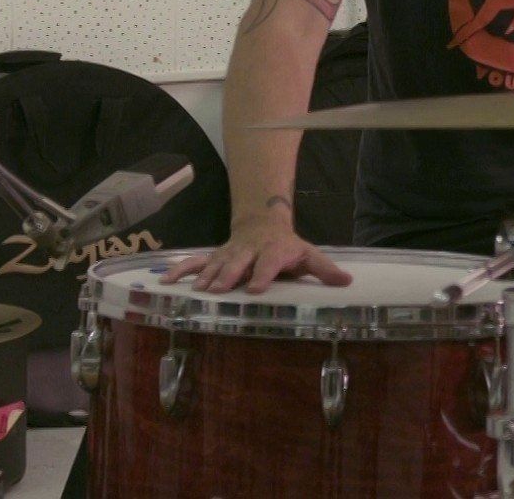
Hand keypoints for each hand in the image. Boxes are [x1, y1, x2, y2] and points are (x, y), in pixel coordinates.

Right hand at [158, 215, 351, 292]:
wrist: (264, 222)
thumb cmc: (288, 246)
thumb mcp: (308, 254)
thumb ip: (324, 269)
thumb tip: (348, 281)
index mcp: (273, 251)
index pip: (269, 262)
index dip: (262, 274)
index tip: (255, 289)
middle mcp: (249, 251)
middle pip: (238, 262)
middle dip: (228, 275)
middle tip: (218, 291)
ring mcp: (230, 253)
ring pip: (216, 263)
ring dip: (205, 276)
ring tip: (196, 291)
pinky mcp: (215, 256)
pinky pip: (195, 262)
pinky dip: (180, 270)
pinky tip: (165, 281)